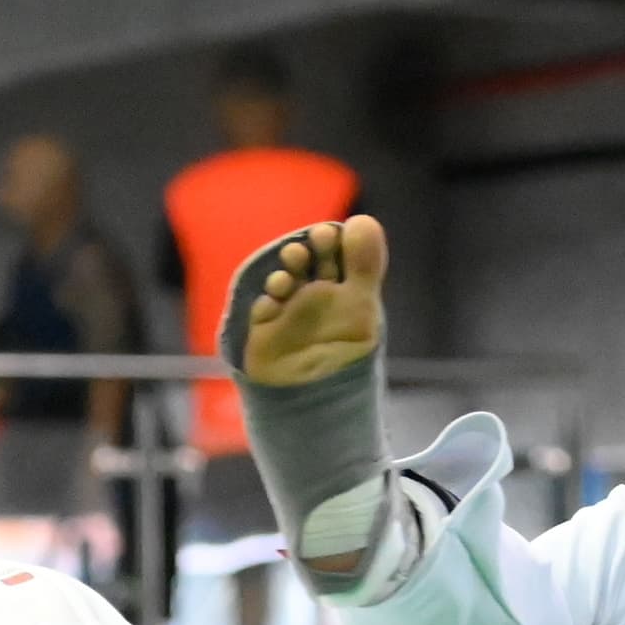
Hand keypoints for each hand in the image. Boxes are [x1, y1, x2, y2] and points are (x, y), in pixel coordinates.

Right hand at [234, 215, 387, 388]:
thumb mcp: (361, 308)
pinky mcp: (263, 330)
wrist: (317, 405)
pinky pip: (260, 308)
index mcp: (341, 288)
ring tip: (285, 279)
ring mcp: (287, 311)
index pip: (334, 251)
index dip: (331, 239)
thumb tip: (363, 219)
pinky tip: (271, 304)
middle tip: (303, 251)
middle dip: (303, 250)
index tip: (328, 234)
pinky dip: (265, 303)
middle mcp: (313, 295)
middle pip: (306, 260)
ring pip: (281, 280)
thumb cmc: (344, 357)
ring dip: (282, 273)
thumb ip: (364, 265)